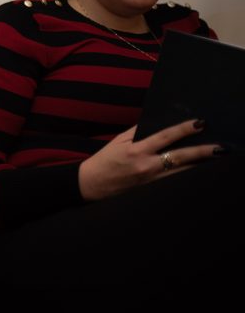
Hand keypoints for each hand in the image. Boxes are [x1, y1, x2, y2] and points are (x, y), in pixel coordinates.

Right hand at [78, 119, 217, 200]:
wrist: (92, 184)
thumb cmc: (104, 160)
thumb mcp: (117, 141)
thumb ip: (137, 131)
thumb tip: (156, 124)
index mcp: (136, 149)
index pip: (165, 137)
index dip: (183, 130)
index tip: (199, 124)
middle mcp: (146, 165)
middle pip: (180, 157)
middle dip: (202, 152)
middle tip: (220, 148)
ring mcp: (151, 179)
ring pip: (182, 171)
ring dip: (200, 164)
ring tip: (215, 158)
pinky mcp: (151, 188)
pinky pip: (174, 179)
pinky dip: (187, 173)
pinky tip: (197, 169)